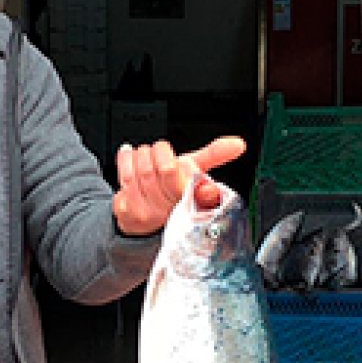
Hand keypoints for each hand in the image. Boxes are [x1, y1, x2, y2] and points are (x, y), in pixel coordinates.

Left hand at [112, 136, 246, 234]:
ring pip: (142, 171)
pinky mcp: (126, 210)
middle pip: (162, 170)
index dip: (185, 168)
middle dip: (159, 153)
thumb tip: (238, 144)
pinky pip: (123, 177)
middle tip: (159, 153)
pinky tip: (130, 156)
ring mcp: (147, 213)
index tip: (183, 162)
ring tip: (146, 156)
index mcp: (190, 201)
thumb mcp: (195, 171)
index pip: (189, 182)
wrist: (142, 218)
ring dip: (142, 155)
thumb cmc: (171, 191)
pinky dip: (126, 159)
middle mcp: (169, 211)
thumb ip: (214, 156)